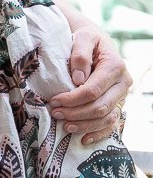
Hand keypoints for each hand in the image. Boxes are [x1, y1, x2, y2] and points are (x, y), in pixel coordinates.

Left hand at [49, 27, 131, 143]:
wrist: (95, 41)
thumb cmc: (86, 39)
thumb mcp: (82, 38)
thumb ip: (80, 54)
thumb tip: (78, 79)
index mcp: (115, 66)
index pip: (92, 90)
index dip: (72, 99)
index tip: (54, 101)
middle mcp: (122, 83)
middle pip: (100, 106)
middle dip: (76, 113)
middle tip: (55, 113)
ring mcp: (121, 96)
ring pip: (106, 118)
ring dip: (85, 125)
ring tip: (65, 126)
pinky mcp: (117, 104)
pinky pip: (112, 124)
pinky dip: (99, 133)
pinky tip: (84, 139)